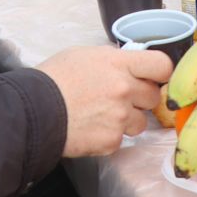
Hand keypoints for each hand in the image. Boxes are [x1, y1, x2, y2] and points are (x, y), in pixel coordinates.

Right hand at [37, 44, 170, 157]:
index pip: (162, 65)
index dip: (159, 73)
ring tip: (101, 115)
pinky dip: (109, 136)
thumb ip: (113, 61)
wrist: (34, 110)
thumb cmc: (54, 79)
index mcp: (119, 63)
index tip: (153, 78)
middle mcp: (125, 89)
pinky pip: (121, 139)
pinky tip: (90, 128)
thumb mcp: (85, 55)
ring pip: (140, 122)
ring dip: (127, 120)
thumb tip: (128, 67)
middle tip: (119, 98)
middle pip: (153, 96)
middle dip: (140, 98)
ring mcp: (120, 117)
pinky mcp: (112, 140)